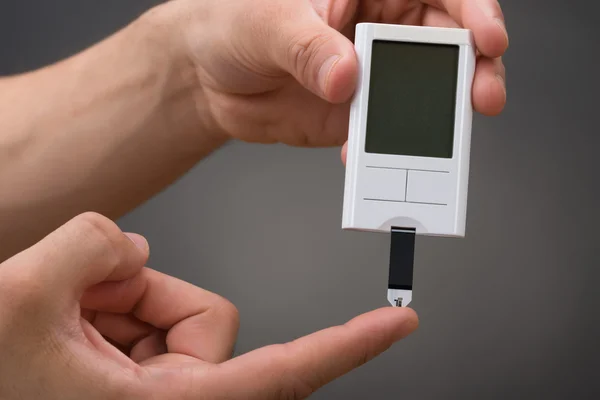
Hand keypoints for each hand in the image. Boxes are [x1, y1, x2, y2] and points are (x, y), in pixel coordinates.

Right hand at [0, 212, 417, 398]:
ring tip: (66, 320)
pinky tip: (74, 325)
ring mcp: (157, 389)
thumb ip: (92, 244)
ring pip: (177, 312)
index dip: (349, 345)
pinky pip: (151, 317)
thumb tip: (131, 243)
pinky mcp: (139, 375)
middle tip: (79, 305)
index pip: (287, 372)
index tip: (399, 324)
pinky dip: (115, 309)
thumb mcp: (20, 299)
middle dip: (147, 295)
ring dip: (122, 302)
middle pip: (208, 317)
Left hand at [150, 0, 506, 150]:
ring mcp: (372, 75)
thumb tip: (346, 74)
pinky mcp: (357, 115)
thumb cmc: (231, 25)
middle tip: (479, 95)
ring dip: (438, 116)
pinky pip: (385, 132)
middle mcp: (378, 29)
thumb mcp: (268, 22)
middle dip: (472, 70)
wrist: (207, 78)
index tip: (486, 38)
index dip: (474, 10)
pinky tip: (374, 154)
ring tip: (439, 136)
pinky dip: (386, 147)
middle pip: (446, 43)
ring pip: (425, 91)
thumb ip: (309, 47)